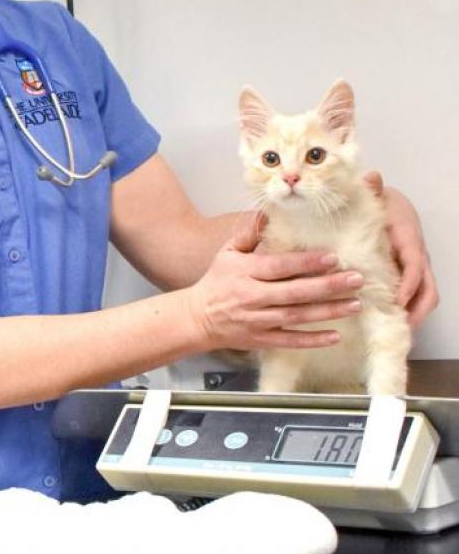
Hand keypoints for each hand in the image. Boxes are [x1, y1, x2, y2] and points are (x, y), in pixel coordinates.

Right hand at [187, 211, 364, 351]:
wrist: (197, 317)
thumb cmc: (217, 281)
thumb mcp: (227, 253)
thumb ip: (249, 234)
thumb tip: (268, 213)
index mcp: (243, 272)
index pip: (279, 266)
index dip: (306, 262)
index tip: (333, 257)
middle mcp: (251, 296)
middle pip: (294, 292)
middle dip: (327, 286)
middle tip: (356, 279)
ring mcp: (256, 320)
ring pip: (296, 316)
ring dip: (328, 311)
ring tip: (355, 303)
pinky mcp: (260, 339)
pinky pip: (290, 340)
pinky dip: (312, 340)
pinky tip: (336, 335)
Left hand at [364, 171, 438, 327]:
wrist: (392, 203)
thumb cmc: (382, 203)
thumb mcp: (377, 196)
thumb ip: (373, 189)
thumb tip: (372, 176)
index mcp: (409, 240)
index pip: (415, 266)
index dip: (408, 284)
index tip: (397, 299)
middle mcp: (418, 256)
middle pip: (428, 289)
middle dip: (417, 310)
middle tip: (399, 329)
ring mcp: (416, 267)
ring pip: (426, 296)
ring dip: (414, 315)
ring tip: (397, 334)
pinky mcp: (409, 274)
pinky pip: (416, 296)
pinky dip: (408, 310)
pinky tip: (391, 324)